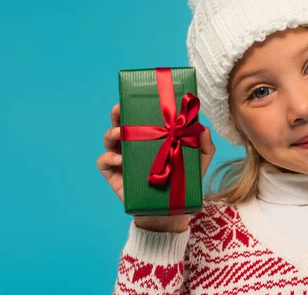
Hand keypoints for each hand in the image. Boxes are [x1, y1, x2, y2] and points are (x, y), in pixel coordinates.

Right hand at [96, 103, 215, 231]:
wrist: (172, 211)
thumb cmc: (184, 182)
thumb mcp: (199, 162)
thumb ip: (204, 145)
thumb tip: (203, 127)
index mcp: (152, 137)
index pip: (142, 117)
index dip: (138, 105)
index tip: (140, 97)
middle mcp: (134, 145)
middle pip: (121, 123)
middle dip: (118, 113)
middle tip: (120, 108)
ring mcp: (122, 159)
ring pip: (109, 139)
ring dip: (112, 132)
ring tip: (121, 134)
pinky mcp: (113, 175)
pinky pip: (103, 161)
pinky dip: (109, 158)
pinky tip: (121, 160)